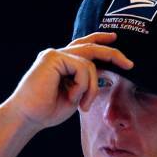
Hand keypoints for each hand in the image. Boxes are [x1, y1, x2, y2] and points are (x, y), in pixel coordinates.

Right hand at [7, 32, 133, 129]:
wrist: (26, 118)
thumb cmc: (46, 111)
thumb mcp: (75, 95)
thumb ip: (87, 82)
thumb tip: (104, 72)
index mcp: (61, 63)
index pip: (83, 46)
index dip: (99, 40)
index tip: (115, 39)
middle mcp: (57, 55)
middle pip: (90, 46)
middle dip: (112, 53)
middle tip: (129, 64)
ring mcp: (54, 54)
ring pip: (89, 63)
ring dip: (91, 88)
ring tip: (82, 105)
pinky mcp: (53, 57)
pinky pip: (82, 68)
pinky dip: (83, 86)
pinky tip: (72, 97)